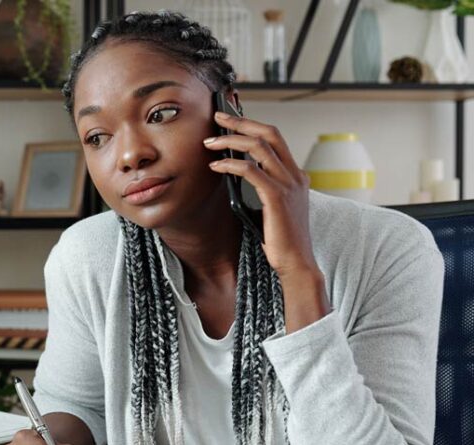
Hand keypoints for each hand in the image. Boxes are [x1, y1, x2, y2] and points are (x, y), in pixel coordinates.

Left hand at [204, 110, 315, 278]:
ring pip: (259, 147)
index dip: (253, 126)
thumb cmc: (281, 241)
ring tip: (210, 142)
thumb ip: (263, 189)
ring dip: (231, 140)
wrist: (296, 263)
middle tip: (218, 116)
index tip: (231, 121)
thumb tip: (237, 175)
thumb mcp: (273, 209)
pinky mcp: (276, 197)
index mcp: (297, 176)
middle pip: (270, 133)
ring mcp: (289, 184)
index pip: (276, 139)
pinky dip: (230, 164)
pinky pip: (250, 170)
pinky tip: (215, 166)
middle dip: (242, 121)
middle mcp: (295, 175)